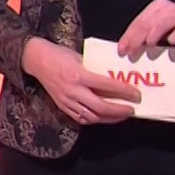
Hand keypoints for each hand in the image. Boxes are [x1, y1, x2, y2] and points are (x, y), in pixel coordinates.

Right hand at [21, 38, 139, 124]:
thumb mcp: (81, 57)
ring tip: (120, 115)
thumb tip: (115, 78)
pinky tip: (103, 117)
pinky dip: (95, 119)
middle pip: (101, 107)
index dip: (124, 92)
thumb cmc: (60, 55)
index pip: (107, 86)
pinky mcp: (62, 106)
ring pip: (92, 117)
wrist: (37, 60)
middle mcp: (73, 90)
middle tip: (132, 110)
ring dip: (109, 118)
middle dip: (119, 111)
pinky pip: (81, 118)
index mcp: (79, 75)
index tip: (136, 95)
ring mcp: (67, 101)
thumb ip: (96, 69)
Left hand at [116, 0, 174, 58]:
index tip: (121, 51)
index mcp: (154, 8)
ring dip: (153, 36)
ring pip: (161, 24)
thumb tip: (126, 49)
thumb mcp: (158, 28)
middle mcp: (165, 8)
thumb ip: (144, 34)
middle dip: (136, 39)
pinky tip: (171, 42)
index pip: (138, 22)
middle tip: (131, 54)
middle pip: (147, 23)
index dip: (128, 36)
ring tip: (148, 47)